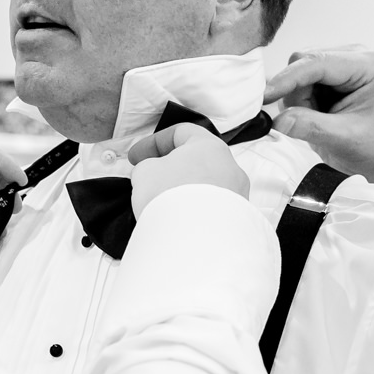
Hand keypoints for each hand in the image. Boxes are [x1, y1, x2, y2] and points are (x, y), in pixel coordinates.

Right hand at [126, 123, 250, 215]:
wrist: (196, 240)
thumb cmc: (171, 195)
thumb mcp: (145, 172)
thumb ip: (148, 167)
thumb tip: (156, 177)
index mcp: (210, 146)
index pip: (181, 133)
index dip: (153, 143)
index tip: (135, 159)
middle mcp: (230, 168)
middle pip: (195, 162)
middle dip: (169, 171)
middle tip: (148, 184)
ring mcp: (237, 196)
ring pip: (203, 188)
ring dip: (181, 193)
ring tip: (160, 208)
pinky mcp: (235, 221)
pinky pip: (209, 210)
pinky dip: (192, 213)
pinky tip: (176, 224)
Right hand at [264, 45, 373, 186]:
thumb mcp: (345, 139)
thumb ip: (311, 127)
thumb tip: (278, 120)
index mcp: (366, 66)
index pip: (317, 62)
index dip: (288, 78)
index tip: (266, 95)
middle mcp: (353, 57)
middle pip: (302, 63)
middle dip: (295, 94)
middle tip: (306, 123)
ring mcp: (340, 65)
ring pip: (297, 74)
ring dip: (298, 101)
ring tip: (320, 122)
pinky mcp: (329, 76)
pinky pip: (299, 84)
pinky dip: (300, 103)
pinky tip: (317, 116)